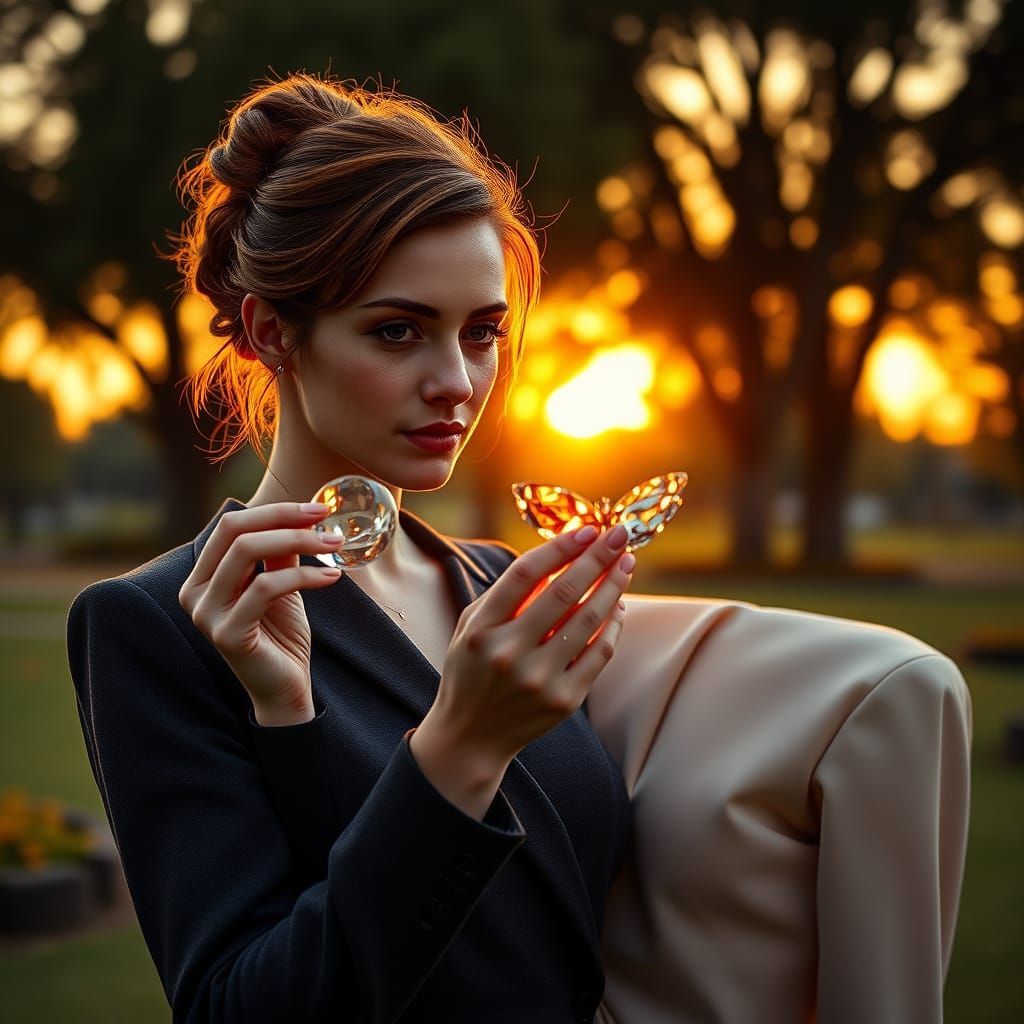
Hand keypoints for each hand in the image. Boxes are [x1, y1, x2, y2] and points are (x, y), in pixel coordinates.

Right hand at [177, 502, 345, 723]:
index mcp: (202, 576)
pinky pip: (265, 587)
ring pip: (247, 551)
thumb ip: (280, 552)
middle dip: (285, 519)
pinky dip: (305, 576)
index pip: (231, 525)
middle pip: (234, 531)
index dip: (275, 511)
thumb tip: (301, 514)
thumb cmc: (281, 635)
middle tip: (326, 520)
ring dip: (298, 541)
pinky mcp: (228, 633)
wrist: (285, 688)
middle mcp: (194, 592)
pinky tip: (332, 577)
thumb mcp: (281, 583)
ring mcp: (206, 614)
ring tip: (334, 545)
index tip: (318, 509)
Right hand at [410, 523, 633, 815]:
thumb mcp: (472, 627)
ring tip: (626, 564)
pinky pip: (600, 654)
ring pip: (588, 621)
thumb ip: (506, 594)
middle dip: (597, 558)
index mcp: (482, 629)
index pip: (524, 575)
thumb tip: (558, 555)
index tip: (587, 529)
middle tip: (619, 535)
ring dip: (612, 586)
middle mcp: (509, 654)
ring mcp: (539, 680)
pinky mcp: (564, 700)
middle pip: (563, 593)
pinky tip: (618, 604)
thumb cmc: (472, 669)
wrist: (470, 736)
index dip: (559, 548)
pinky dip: (614, 625)